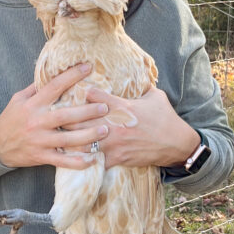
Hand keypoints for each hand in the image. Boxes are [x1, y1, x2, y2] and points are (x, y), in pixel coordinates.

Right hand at [0, 63, 109, 169]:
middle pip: (66, 116)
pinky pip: (63, 161)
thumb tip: (53, 74)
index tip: (88, 67)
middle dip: (87, 111)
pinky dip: (78, 162)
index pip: (54, 87)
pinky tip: (92, 158)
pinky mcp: (42, 156)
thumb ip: (36, 88)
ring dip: (88, 136)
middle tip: (104, 107)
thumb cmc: (11, 119)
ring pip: (68, 139)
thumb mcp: (18, 100)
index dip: (71, 76)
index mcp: (33, 105)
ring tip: (105, 130)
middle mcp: (37, 122)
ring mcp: (40, 141)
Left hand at [62, 86, 199, 170]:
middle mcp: (115, 124)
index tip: (76, 93)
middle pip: (81, 120)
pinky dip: (84, 158)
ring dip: (71, 138)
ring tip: (59, 136)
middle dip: (67, 117)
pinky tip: (74, 156)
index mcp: (123, 107)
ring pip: (83, 141)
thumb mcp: (155, 96)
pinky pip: (95, 160)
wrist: (176, 144)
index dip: (82, 94)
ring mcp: (115, 142)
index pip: (94, 96)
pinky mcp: (118, 158)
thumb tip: (135, 73)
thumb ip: (141, 86)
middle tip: (56, 116)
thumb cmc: (166, 118)